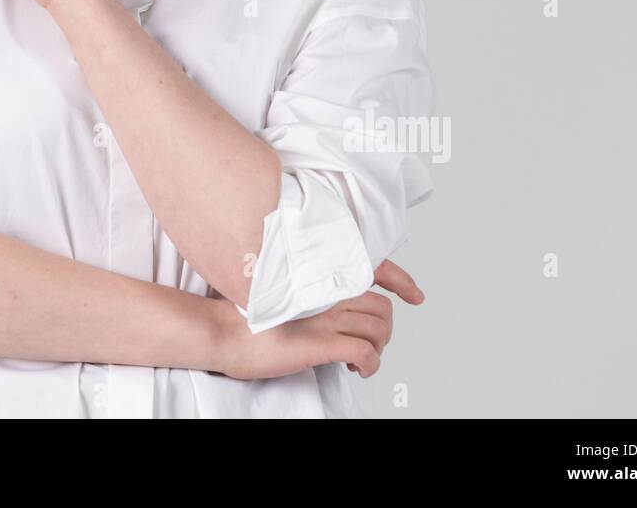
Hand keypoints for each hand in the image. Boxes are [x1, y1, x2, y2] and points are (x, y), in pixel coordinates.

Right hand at [209, 258, 424, 380]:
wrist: (221, 331)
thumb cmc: (242, 315)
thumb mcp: (278, 287)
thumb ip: (306, 286)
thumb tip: (324, 299)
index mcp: (316, 275)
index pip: (373, 268)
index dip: (401, 281)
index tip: (415, 295)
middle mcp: (325, 290)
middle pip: (381, 306)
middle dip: (384, 329)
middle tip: (370, 343)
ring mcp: (324, 316)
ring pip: (379, 328)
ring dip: (378, 348)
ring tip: (361, 359)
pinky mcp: (321, 343)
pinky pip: (365, 352)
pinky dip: (370, 364)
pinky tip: (357, 369)